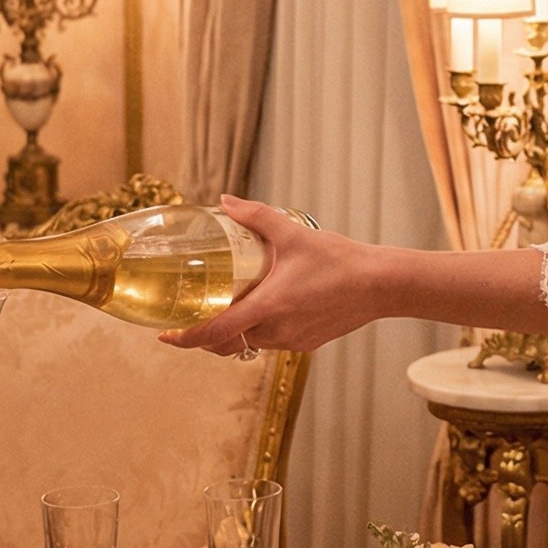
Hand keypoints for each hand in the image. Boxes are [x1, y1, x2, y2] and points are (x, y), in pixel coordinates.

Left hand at [156, 196, 384, 354]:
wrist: (381, 285)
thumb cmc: (341, 261)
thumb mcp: (293, 234)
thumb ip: (256, 216)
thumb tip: (226, 202)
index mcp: (269, 306)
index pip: (215, 333)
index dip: (185, 338)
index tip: (166, 336)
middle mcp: (277, 330)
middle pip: (225, 345)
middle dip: (203, 338)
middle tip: (187, 322)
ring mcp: (292, 341)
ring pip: (248, 345)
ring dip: (231, 334)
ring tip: (223, 311)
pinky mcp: (306, 343)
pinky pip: (271, 342)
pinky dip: (257, 332)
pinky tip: (262, 310)